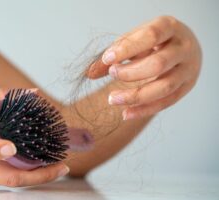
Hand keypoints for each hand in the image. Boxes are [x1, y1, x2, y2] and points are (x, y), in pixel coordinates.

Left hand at [87, 16, 201, 119]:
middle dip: (130, 73)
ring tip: (112, 99)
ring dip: (135, 96)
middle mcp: (183, 48)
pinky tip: (125, 113)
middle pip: (158, 64)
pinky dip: (144, 110)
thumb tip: (89, 73)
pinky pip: (166, 103)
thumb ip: (114, 53)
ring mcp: (188, 69)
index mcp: (170, 27)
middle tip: (112, 73)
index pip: (150, 36)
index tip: (107, 59)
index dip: (127, 49)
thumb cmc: (153, 41)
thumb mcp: (135, 39)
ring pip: (164, 87)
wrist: (182, 46)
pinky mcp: (186, 87)